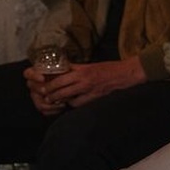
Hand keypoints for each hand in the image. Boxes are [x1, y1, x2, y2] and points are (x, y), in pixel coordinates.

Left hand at [24, 57, 145, 111]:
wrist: (125, 74)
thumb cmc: (108, 68)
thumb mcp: (91, 65)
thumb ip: (77, 69)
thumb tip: (63, 71)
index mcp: (82, 69)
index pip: (60, 75)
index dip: (50, 82)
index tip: (43, 85)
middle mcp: (83, 78)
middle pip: (60, 86)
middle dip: (50, 92)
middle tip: (44, 96)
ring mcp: (88, 89)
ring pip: (67, 96)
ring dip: (59, 99)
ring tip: (53, 101)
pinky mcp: (93, 97)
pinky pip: (78, 103)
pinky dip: (72, 104)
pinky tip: (70, 103)